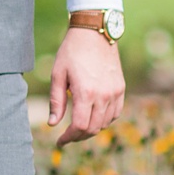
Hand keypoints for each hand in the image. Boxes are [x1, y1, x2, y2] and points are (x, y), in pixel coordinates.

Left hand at [48, 27, 125, 148]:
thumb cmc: (71, 51)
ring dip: (91, 129)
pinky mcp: (120, 88)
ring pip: (105, 123)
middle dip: (78, 137)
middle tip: (67, 137)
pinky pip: (115, 113)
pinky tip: (94, 118)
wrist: (95, 32)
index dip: (69, 138)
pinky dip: (105, 120)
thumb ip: (56, 101)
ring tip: (78, 127)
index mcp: (85, 92)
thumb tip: (53, 124)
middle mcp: (103, 95)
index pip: (79, 126)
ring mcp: (115, 92)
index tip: (60, 141)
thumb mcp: (57, 74)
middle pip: (92, 128)